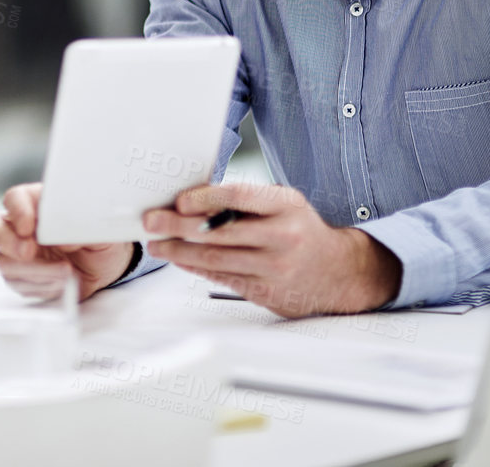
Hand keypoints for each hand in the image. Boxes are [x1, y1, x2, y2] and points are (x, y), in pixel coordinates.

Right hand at [0, 183, 135, 300]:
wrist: (109, 262)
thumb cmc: (98, 234)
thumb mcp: (95, 224)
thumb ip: (75, 223)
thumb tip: (57, 234)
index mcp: (36, 203)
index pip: (14, 199)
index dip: (17, 211)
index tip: (30, 226)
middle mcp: (20, 226)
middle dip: (6, 241)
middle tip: (28, 252)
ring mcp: (18, 253)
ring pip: (4, 261)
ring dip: (33, 270)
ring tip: (65, 271)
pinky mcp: (25, 277)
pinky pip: (20, 285)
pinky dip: (42, 286)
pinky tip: (63, 283)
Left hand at [142, 183, 402, 317]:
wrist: (338, 271)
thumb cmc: (299, 229)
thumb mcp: (283, 203)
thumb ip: (245, 201)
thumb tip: (191, 201)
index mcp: (286, 205)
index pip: (239, 197)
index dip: (205, 198)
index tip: (179, 201)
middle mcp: (282, 236)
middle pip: (221, 232)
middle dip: (179, 227)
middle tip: (152, 222)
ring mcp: (275, 267)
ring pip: (217, 259)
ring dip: (179, 251)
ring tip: (157, 243)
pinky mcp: (267, 291)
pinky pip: (223, 278)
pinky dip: (196, 268)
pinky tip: (178, 258)